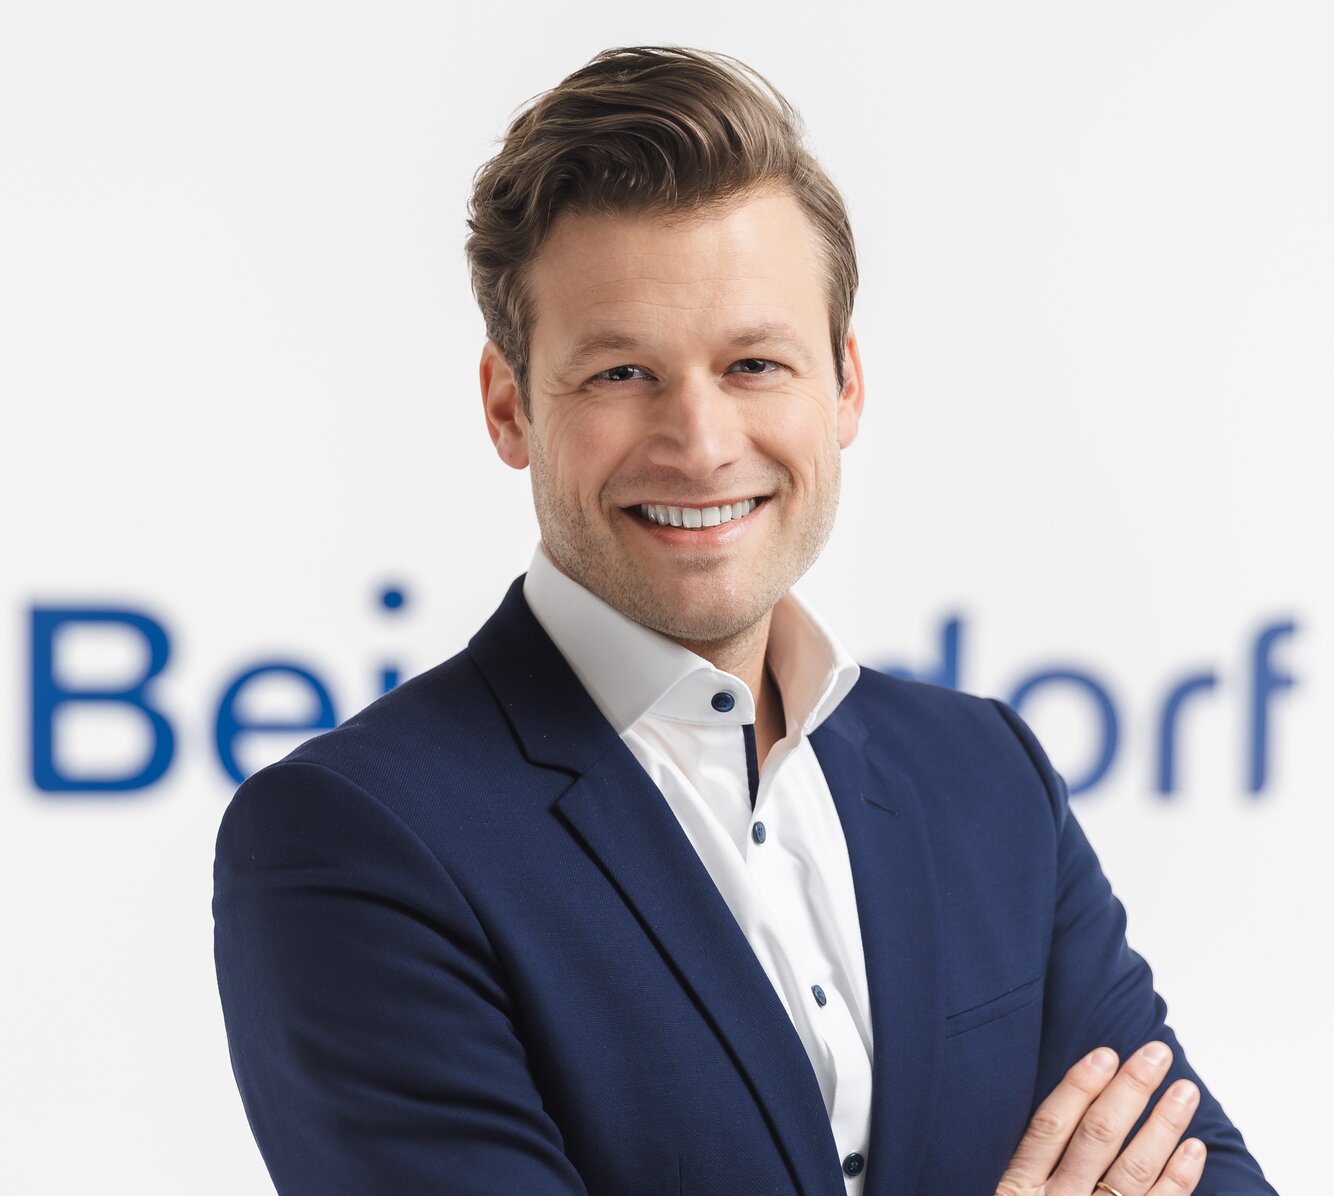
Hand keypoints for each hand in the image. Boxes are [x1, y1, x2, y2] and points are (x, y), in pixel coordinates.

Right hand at [994, 1041, 1206, 1194]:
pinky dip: (1177, 1179)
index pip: (1049, 1126)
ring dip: (1162, 1126)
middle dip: (1130, 1092)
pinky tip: (1192, 1149)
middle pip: (1096, 1139)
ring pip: (1131, 1171)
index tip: (1104, 1053)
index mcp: (1018, 1190)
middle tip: (1156, 1054)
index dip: (1077, 1087)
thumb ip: (1030, 1164)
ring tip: (1183, 1090)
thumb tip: (1067, 1110)